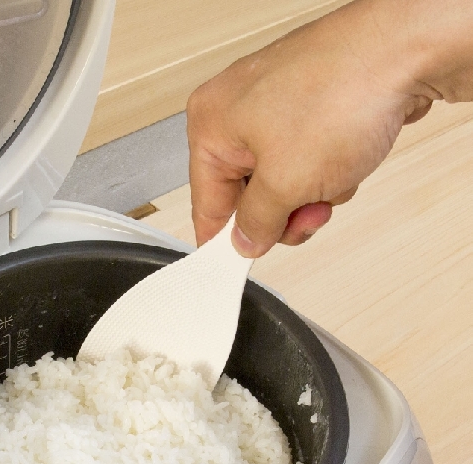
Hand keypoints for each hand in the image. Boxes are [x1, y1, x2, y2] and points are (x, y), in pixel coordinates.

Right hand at [186, 0, 472, 256]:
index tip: (238, 263)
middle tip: (306, 214)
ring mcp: (277, 101)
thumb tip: (248, 240)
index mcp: (211, 123)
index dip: (225, 240)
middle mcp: (237, 107)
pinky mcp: (313, 101)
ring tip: (334, 179)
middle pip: (247, 194)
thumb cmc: (343, 91)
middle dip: (282, 212)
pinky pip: (308, 158)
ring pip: (282, 179)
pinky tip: (347, 159)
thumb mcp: (285, 184)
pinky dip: (328, 169)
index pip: (206, 204)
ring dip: (310, 193)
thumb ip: (258, 223)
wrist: (409, 48)